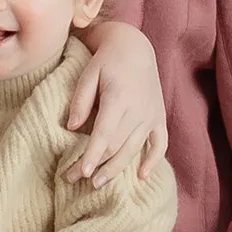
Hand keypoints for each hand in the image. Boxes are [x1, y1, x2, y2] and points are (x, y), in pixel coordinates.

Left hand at [65, 18, 166, 184]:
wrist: (135, 47)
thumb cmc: (106, 61)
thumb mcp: (88, 74)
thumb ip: (80, 101)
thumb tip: (71, 127)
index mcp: (119, 99)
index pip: (104, 135)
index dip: (91, 156)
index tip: (79, 173)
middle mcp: (138, 110)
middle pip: (116, 147)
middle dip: (96, 166)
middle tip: (74, 179)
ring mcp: (151, 115)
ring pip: (134, 150)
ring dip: (116, 169)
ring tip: (97, 184)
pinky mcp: (159, 118)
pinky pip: (160, 144)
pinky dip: (153, 161)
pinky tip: (142, 176)